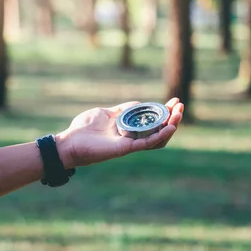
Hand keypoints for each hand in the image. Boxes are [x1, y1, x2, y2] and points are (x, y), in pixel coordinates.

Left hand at [55, 98, 183, 167]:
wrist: (70, 141)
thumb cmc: (83, 129)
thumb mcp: (105, 113)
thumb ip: (122, 109)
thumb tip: (138, 104)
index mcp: (127, 129)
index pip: (151, 122)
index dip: (164, 112)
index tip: (174, 102)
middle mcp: (131, 137)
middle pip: (158, 130)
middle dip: (172, 118)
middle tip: (180, 106)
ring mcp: (130, 144)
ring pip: (157, 138)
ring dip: (170, 126)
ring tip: (178, 115)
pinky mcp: (125, 149)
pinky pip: (147, 143)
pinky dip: (159, 136)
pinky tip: (170, 127)